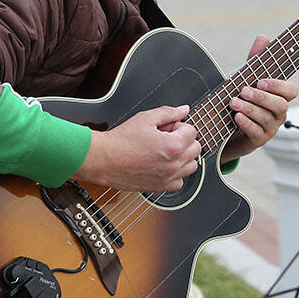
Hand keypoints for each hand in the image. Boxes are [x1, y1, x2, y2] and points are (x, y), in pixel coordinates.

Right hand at [76, 105, 199, 191]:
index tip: (167, 127)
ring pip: (191, 166)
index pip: (192, 131)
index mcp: (174, 145)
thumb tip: (184, 110)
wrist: (102, 159)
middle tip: (166, 137)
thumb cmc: (120, 140)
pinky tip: (163, 165)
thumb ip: (169, 112)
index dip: (179, 125)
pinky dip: (175, 174)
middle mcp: (174, 164)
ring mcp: (167, 178)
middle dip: (184, 139)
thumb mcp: (146, 118)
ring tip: (166, 151)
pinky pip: (179, 182)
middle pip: (196, 148)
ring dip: (183, 157)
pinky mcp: (159, 187)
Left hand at [221, 35, 298, 162]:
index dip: (279, 85)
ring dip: (250, 109)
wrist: (226, 128)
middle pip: (281, 105)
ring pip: (268, 119)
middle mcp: (279, 113)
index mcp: (279, 96)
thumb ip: (255, 61)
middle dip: (262, 97)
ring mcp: (270, 128)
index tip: (261, 81)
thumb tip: (263, 37)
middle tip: (244, 90)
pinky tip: (237, 117)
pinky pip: (257, 133)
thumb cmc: (243, 100)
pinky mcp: (259, 140)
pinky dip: (247, 123)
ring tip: (234, 102)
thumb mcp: (247, 79)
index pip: (291, 91)